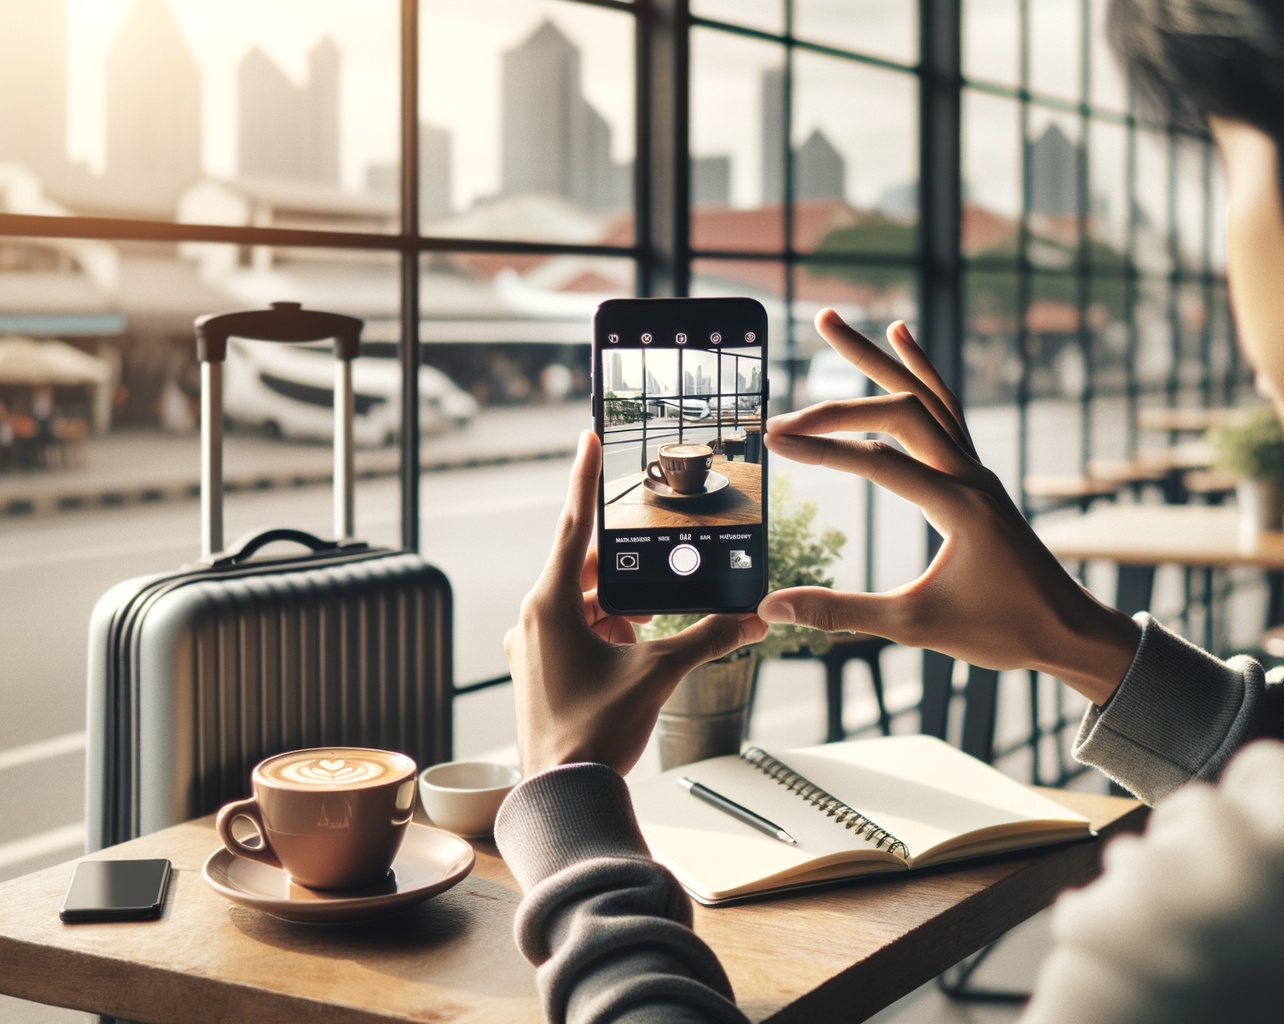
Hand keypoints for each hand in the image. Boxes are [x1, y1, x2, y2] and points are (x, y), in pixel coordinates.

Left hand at [505, 431, 766, 774]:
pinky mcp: (537, 671)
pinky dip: (607, 632)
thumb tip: (753, 618)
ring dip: (619, 608)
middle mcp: (533, 617)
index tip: (588, 438)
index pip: (572, 525)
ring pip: (582, 604)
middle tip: (660, 571)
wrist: (561, 794)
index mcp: (550, 604)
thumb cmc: (595, 731)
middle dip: (625, 572)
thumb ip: (706, 638)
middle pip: (585, 570)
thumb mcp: (658, 674)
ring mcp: (531, 646)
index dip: (584, 479)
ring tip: (651, 627)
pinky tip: (635, 651)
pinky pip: (575, 632)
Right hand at [760, 310, 1139, 704]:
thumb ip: (841, 611)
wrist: (1067, 630)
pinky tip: (901, 339)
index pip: (879, 461)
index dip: (823, 449)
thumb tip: (773, 609)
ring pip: (925, 395)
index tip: (774, 443)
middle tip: (781, 413)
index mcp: (960, 506)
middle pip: (901, 410)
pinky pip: (945, 409)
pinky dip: (919, 373)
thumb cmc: (1002, 631)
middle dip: (837, 401)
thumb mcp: (915, 626)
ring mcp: (977, 470)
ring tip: (831, 322)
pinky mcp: (977, 476)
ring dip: (877, 359)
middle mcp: (971, 476)